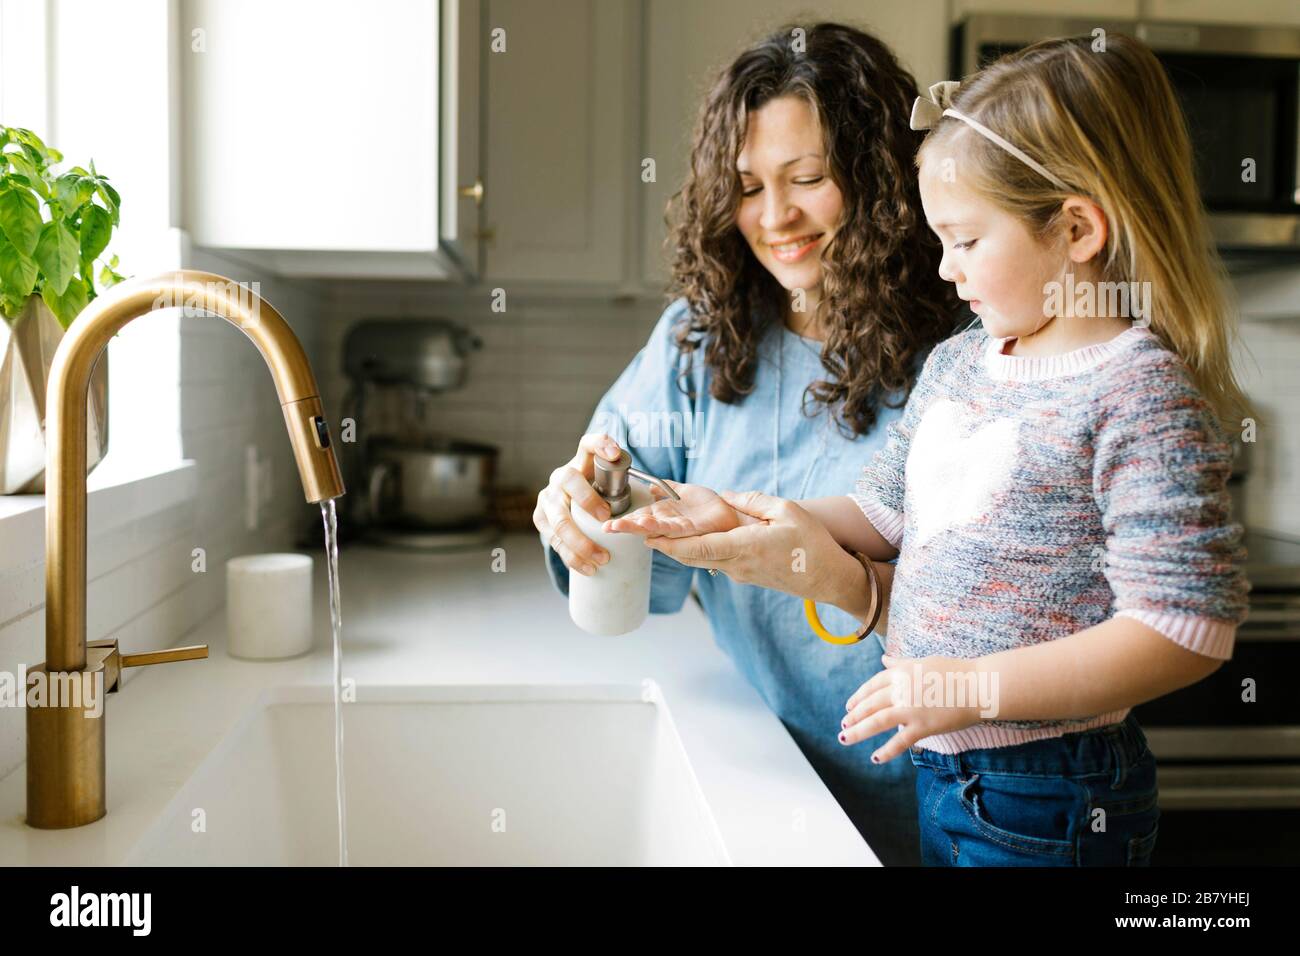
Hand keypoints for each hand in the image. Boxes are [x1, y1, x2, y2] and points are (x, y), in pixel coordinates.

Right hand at [533, 432, 624, 575]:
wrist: (568, 502)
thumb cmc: (597, 492)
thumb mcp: (610, 482)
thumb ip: (626, 481)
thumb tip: (656, 493)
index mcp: (580, 462)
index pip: (589, 444)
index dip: (601, 445)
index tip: (615, 454)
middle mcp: (560, 476)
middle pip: (570, 482)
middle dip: (588, 501)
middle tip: (607, 519)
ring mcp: (547, 497)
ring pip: (559, 519)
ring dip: (580, 542)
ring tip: (602, 558)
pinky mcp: (541, 519)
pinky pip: (553, 539)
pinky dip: (571, 557)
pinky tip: (587, 568)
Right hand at [602, 481, 759, 537]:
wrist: (731, 513)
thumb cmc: (709, 505)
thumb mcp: (683, 491)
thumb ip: (666, 488)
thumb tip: (650, 485)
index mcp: (664, 515)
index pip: (639, 518)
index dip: (624, 520)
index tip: (607, 523)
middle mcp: (668, 524)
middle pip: (642, 526)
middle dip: (625, 527)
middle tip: (607, 527)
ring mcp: (678, 529)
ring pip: (653, 529)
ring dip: (636, 528)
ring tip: (619, 528)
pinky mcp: (691, 530)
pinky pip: (672, 530)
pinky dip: (659, 529)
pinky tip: (647, 529)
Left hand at [640, 490, 847, 604]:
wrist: (828, 578)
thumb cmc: (812, 543)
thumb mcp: (787, 511)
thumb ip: (753, 501)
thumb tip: (727, 497)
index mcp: (745, 547)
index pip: (699, 546)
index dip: (670, 542)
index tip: (647, 535)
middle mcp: (736, 564)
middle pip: (690, 556)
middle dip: (662, 545)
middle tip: (636, 532)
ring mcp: (739, 573)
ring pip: (700, 560)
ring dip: (676, 549)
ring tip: (653, 534)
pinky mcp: (745, 576)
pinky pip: (714, 562)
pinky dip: (695, 551)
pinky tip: (686, 541)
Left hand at [839, 654, 981, 762]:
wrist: (979, 685)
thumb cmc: (955, 672)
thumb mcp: (923, 662)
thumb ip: (900, 664)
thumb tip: (883, 659)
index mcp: (901, 672)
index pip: (872, 685)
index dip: (858, 697)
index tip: (849, 706)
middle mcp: (901, 689)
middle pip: (870, 704)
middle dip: (854, 715)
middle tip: (844, 725)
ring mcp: (911, 708)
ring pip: (877, 721)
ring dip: (858, 731)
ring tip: (845, 738)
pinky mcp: (923, 726)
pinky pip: (900, 741)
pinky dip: (886, 751)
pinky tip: (875, 758)